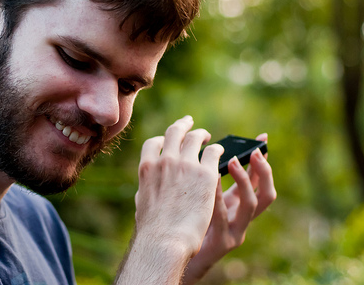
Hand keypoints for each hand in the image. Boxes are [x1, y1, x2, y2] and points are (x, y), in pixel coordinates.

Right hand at [115, 116, 223, 283]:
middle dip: (182, 125)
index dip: (163, 140)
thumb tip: (147, 188)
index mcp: (147, 167)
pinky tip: (222, 153)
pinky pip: (214, 153)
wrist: (165, 241)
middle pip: (174, 132)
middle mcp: (166, 160)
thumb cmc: (152, 230)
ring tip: (207, 137)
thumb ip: (146, 189)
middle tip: (188, 123)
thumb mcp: (142, 204)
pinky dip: (218, 150)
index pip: (154, 143)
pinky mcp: (207, 174)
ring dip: (201, 134)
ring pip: (195, 138)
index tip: (169, 141)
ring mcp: (186, 165)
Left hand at [181, 134, 275, 284]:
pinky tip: (210, 179)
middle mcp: (241, 220)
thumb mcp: (198, 196)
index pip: (258, 182)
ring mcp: (233, 232)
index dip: (262, 160)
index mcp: (237, 207)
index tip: (262, 138)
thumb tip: (199, 146)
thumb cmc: (183, 222)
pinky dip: (217, 195)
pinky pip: (222, 216)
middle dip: (264, 171)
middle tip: (254, 152)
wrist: (172, 255)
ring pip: (252, 205)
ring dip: (244, 180)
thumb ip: (204, 177)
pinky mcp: (220, 242)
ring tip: (232, 160)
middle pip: (266, 195)